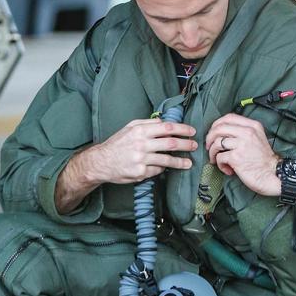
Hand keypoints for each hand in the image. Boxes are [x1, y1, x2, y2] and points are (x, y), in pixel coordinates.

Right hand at [55, 118, 196, 213]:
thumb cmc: (117, 143)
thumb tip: (165, 122)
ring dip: (180, 161)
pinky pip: (157, 170)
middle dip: (186, 144)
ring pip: (167, 160)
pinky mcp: (140, 173)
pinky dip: (162, 168)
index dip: (182, 129)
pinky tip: (165, 168)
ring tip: (188, 163)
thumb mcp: (129, 128)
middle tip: (194, 145)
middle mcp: (141, 144)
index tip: (192, 131)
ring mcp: (141, 160)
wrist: (101, 162)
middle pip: (170, 143)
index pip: (167, 127)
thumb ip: (147, 123)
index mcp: (140, 131)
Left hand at [205, 113, 279, 195]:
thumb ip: (243, 131)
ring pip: (216, 143)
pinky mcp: (236, 157)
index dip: (216, 124)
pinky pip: (219, 157)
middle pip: (219, 128)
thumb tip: (222, 132)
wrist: (273, 174)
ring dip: (213, 153)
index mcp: (252, 126)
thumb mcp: (257, 138)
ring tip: (217, 160)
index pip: (229, 117)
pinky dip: (220, 164)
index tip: (213, 133)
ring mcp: (241, 144)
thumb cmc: (263, 159)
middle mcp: (247, 132)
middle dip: (209, 138)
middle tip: (209, 147)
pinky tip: (227, 169)